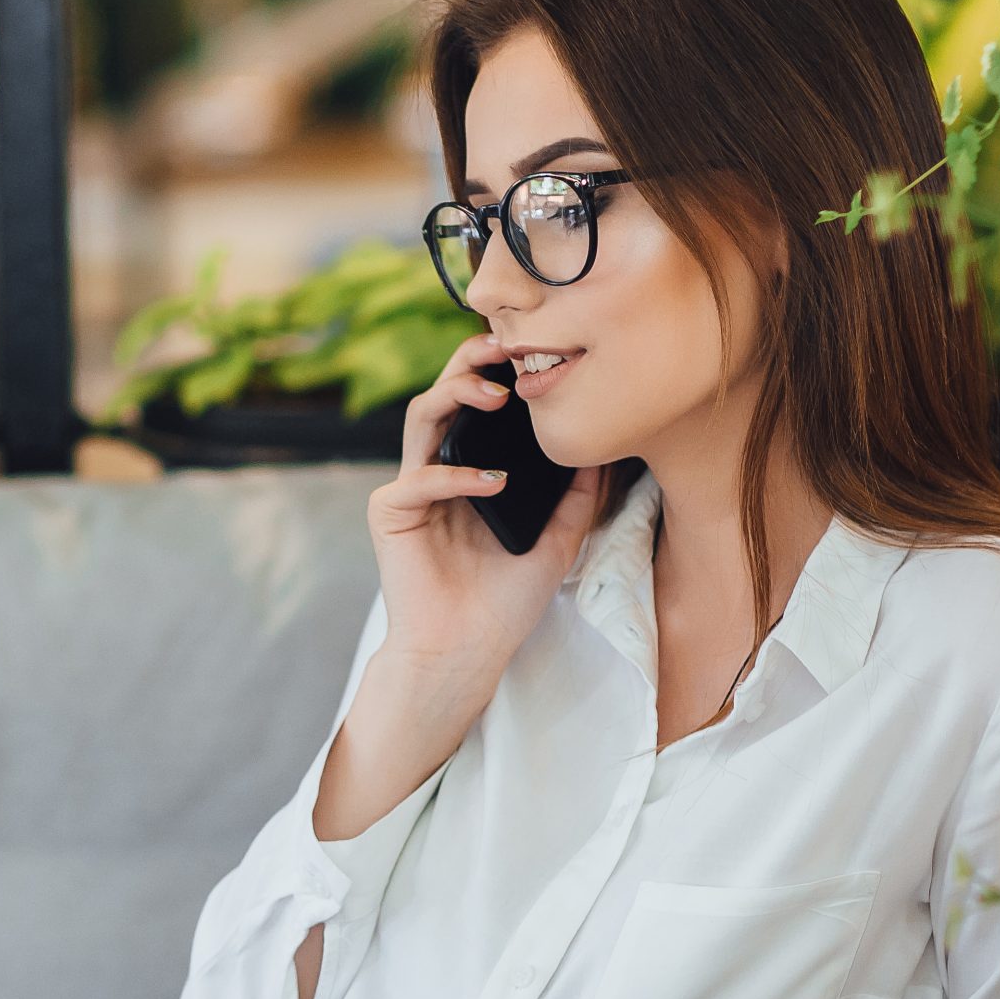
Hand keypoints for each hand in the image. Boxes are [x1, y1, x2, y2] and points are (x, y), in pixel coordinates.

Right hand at [366, 331, 605, 692]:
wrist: (466, 652)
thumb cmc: (504, 603)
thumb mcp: (558, 541)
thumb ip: (577, 497)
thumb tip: (608, 450)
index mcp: (470, 470)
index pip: (479, 403)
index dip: (501, 371)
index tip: (539, 351)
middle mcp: (437, 470)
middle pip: (444, 393)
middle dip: (472, 361)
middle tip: (508, 346)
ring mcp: (411, 490)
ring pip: (421, 417)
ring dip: (455, 393)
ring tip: (497, 395)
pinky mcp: (391, 515)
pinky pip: (418, 479)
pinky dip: (455, 475)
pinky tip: (493, 482)